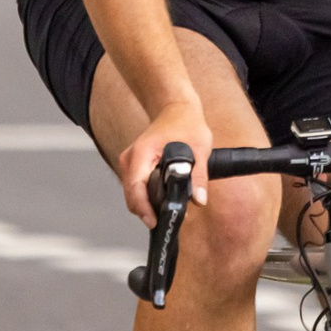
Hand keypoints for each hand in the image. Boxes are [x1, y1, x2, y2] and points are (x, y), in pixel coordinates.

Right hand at [116, 97, 212, 226]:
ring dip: (147, 205)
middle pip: (131, 195)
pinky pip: (136, 188)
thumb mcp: (199, 148)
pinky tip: (162, 201)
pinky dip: (147, 197)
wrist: (176, 108)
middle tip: (167, 220)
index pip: (135, 187)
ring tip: (168, 211)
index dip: (143, 208)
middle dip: (146, 211)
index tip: (154, 221)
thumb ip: (198, 175)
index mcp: (142, 153)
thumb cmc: (186, 123)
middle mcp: (130, 159)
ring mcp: (130, 163)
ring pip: (133, 194)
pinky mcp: (135, 166)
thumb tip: (199, 199)